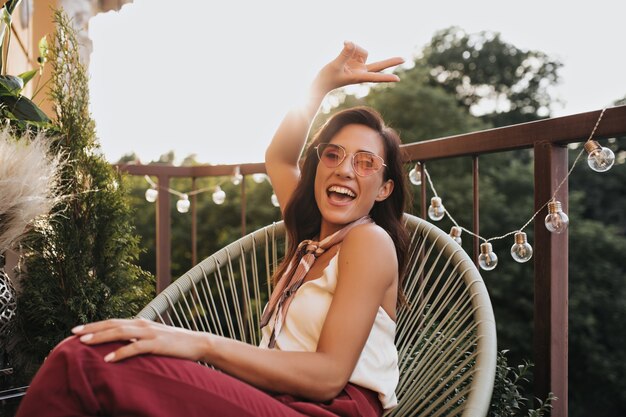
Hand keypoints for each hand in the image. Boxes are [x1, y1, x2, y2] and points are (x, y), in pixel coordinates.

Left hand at [71, 318, 209, 362]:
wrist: (198, 343)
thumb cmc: (175, 343)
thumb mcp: (154, 337)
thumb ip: (139, 337)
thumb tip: (123, 343)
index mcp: (141, 322)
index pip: (113, 322)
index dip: (95, 324)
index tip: (78, 329)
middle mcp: (143, 324)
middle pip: (113, 324)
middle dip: (92, 328)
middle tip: (74, 332)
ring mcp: (150, 333)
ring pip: (120, 333)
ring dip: (101, 337)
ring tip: (84, 342)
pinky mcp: (157, 344)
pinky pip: (135, 348)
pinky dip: (120, 353)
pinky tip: (107, 359)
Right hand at [313, 41, 403, 93]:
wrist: (322, 82)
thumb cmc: (327, 78)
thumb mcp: (334, 65)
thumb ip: (344, 54)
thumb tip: (351, 42)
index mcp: (358, 77)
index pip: (375, 76)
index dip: (386, 77)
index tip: (398, 79)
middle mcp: (361, 71)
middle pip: (380, 65)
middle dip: (391, 61)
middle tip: (404, 59)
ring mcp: (359, 66)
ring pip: (362, 50)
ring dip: (354, 47)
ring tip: (343, 47)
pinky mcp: (355, 61)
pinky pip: (356, 47)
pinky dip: (350, 46)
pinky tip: (343, 45)